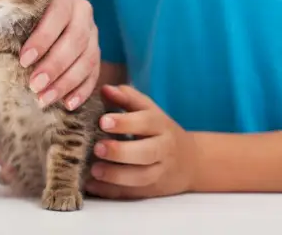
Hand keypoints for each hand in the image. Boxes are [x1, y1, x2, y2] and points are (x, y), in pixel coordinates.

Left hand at [0, 0, 99, 109]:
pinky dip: (82, 90)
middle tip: (34, 85)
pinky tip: (68, 104)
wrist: (41, 13)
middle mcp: (82, 10)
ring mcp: (93, 32)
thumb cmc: (18, 14)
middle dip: (55, 65)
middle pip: (76, 38)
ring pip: (87, 58)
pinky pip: (95, 72)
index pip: (58, 13)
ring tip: (45, 99)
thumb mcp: (1, 14)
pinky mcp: (96, 51)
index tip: (24, 60)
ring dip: (67, 82)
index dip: (43, 37)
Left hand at [85, 85, 197, 199]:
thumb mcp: (148, 110)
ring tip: (94, 170)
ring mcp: (159, 172)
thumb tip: (105, 89)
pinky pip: (132, 193)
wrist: (189, 161)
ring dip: (116, 175)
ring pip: (142, 177)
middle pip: (146, 153)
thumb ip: (127, 98)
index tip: (102, 121)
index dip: (125, 122)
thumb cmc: (158, 130)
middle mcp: (162, 149)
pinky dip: (111, 191)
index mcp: (160, 125)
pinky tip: (92, 185)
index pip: (146, 122)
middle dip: (120, 151)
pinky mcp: (150, 190)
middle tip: (97, 148)